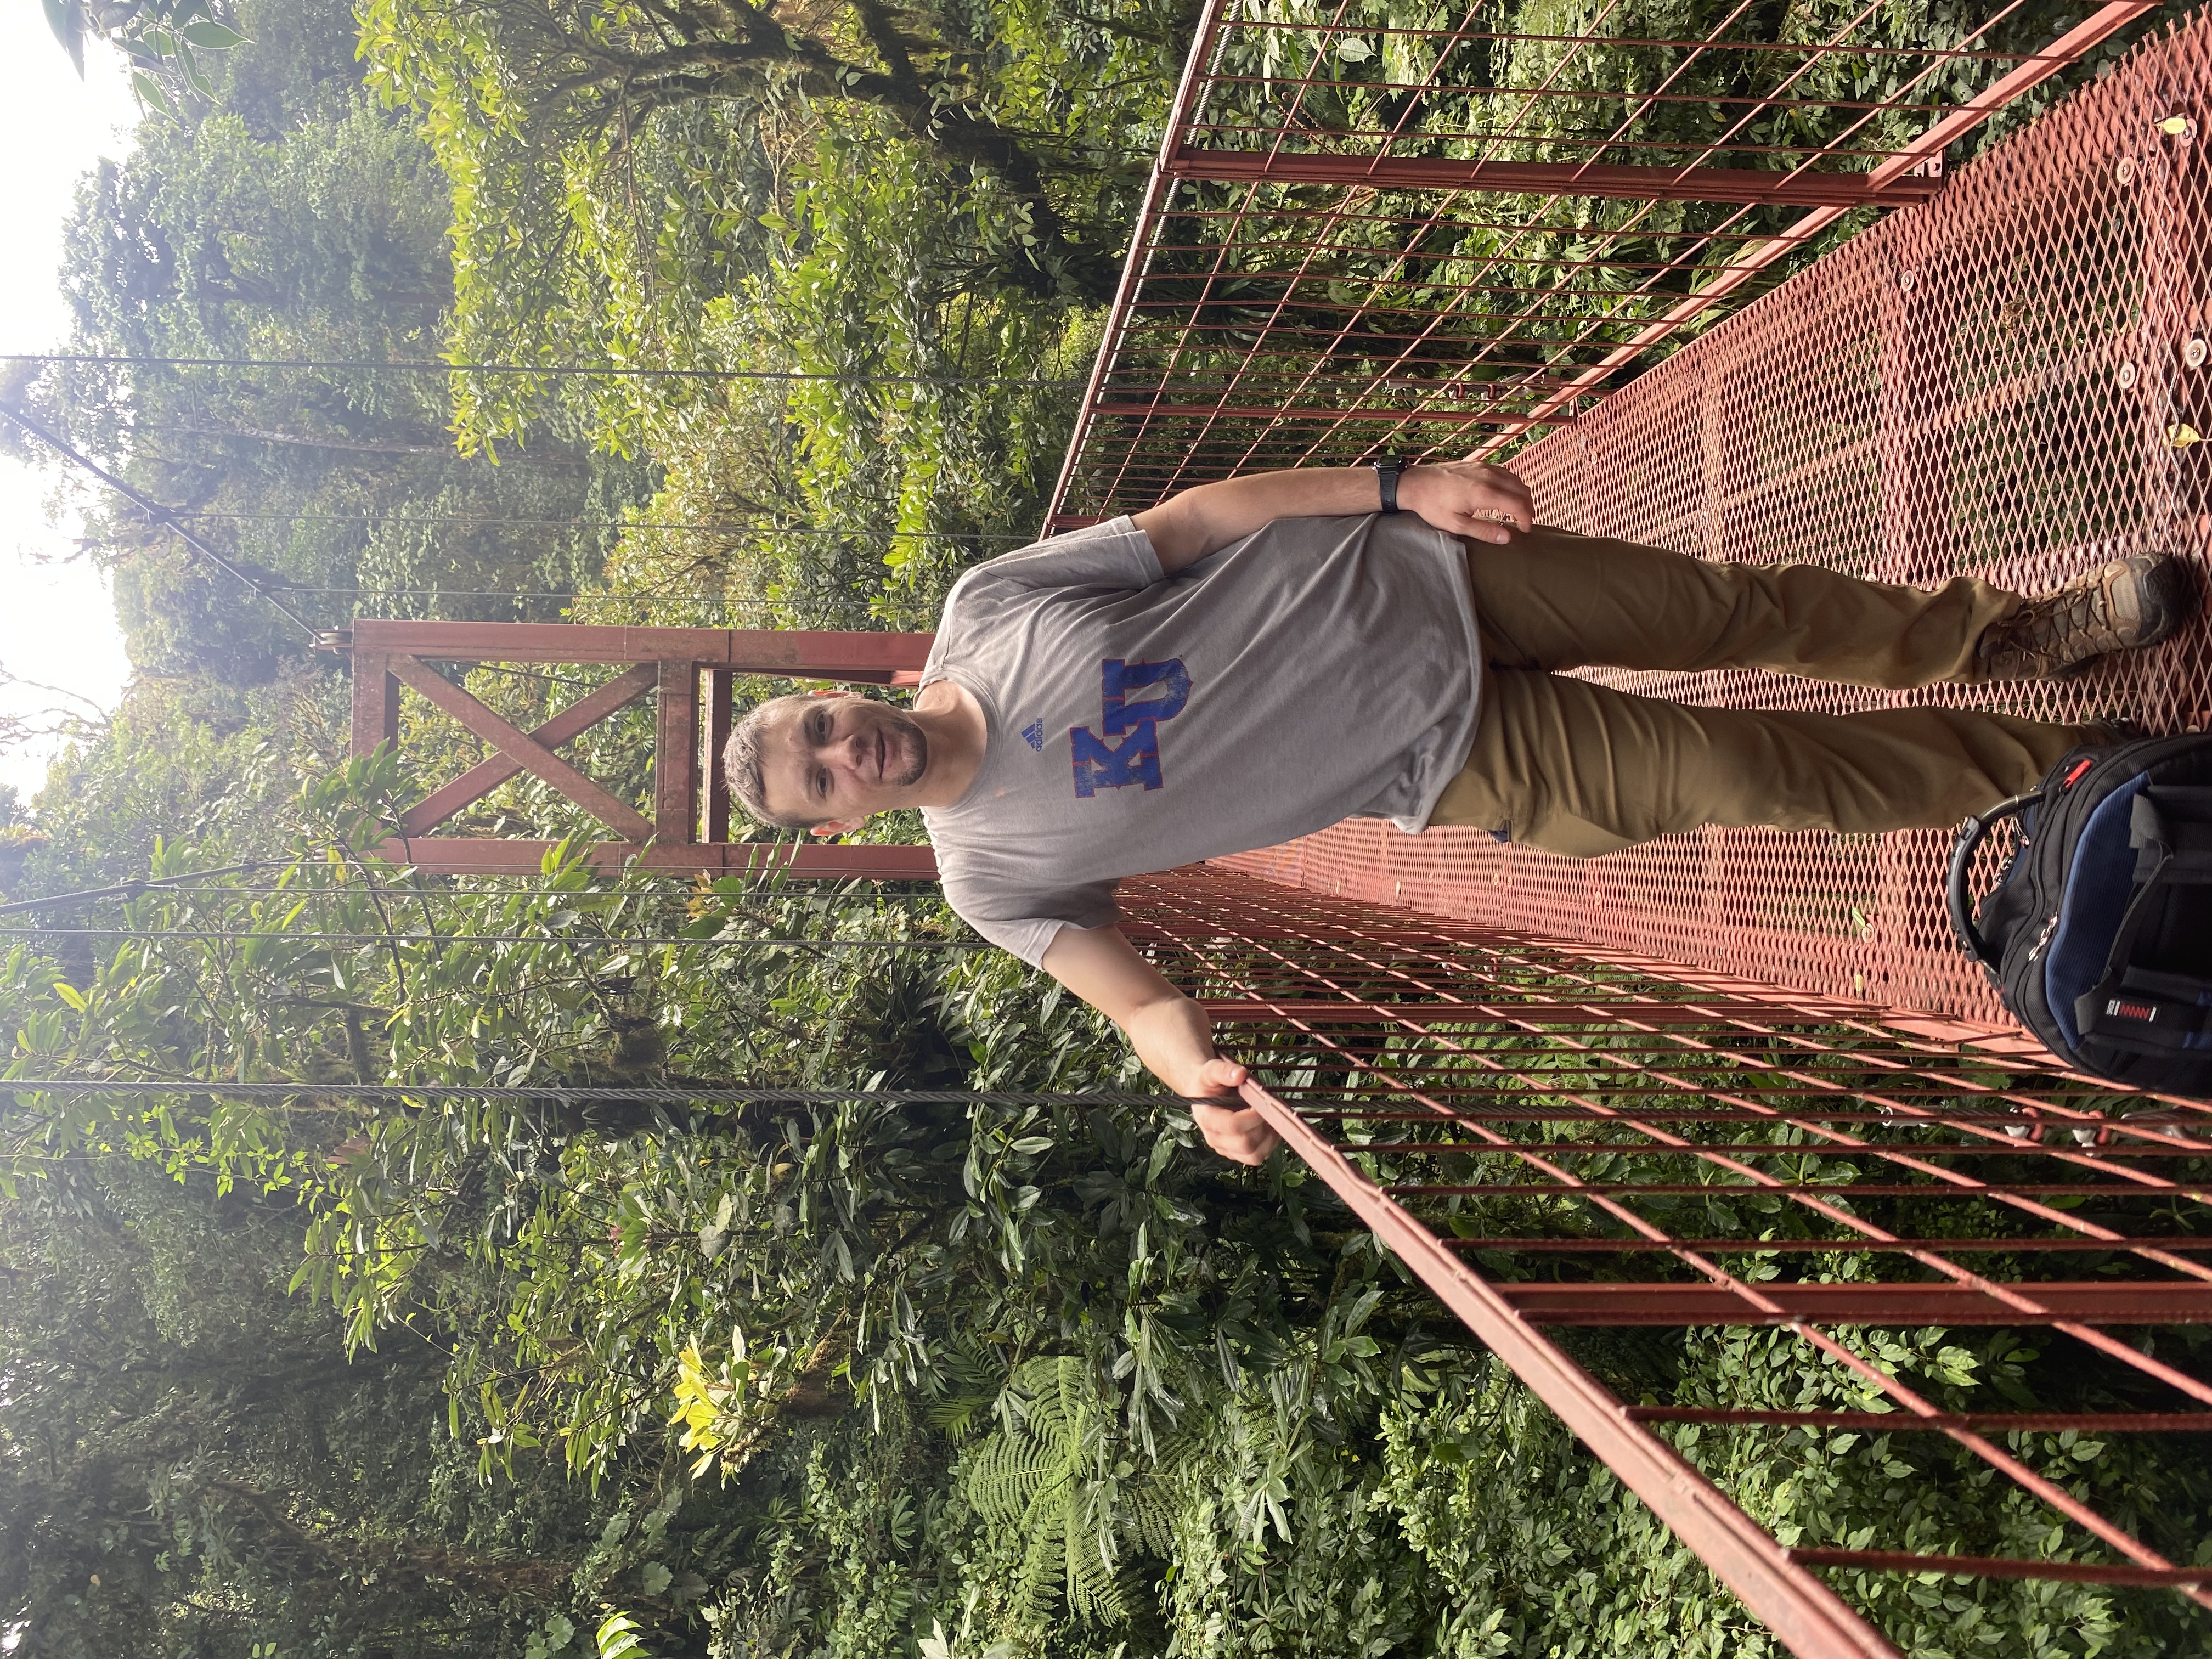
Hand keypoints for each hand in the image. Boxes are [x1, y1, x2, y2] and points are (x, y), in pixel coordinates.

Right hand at [1185, 1055, 1280, 1165]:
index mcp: (1208, 1119)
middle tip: (1268, 1110)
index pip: (1233, 1125)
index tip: (1263, 1103)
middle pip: (1246, 1144)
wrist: (1203, 1093)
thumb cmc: (1207, 1082)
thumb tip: (1240, 1074)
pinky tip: (1268, 1126)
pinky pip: (1257, 1156)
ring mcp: (1226, 1148)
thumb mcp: (1211, 1070)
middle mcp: (1215, 1138)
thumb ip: (1224, 1071)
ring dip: (1269, 1138)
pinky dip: (1268, 1144)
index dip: (1254, 1116)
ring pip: (1254, 1156)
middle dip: (1263, 1127)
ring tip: (1270, 1118)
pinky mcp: (1236, 1153)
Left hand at [1398, 455, 1534, 544]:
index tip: (1525, 530)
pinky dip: (1512, 485)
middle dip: (1528, 508)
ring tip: (1518, 512)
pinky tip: (1506, 496)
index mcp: (1484, 493)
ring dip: (1521, 495)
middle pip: (1522, 490)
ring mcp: (1485, 467)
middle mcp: (1489, 476)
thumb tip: (1507, 537)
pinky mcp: (1480, 464)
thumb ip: (1483, 531)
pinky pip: (1505, 473)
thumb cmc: (1433, 506)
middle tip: (1525, 523)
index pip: (1519, 504)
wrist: (1416, 483)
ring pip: (1515, 479)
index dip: (1527, 519)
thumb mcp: (1456, 524)